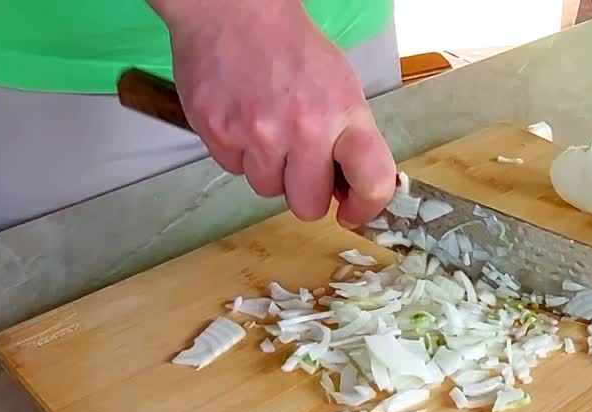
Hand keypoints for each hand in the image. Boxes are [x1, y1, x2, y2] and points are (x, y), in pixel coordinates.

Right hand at [150, 0, 395, 225]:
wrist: (234, 10)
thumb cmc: (290, 48)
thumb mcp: (340, 86)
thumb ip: (349, 138)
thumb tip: (349, 191)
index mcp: (345, 114)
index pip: (373, 181)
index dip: (366, 208)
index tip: (352, 212)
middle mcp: (305, 129)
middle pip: (307, 205)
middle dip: (304, 191)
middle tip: (298, 162)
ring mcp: (259, 134)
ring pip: (267, 189)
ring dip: (268, 168)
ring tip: (265, 126)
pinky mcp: (219, 133)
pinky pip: (233, 169)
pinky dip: (237, 152)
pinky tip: (241, 117)